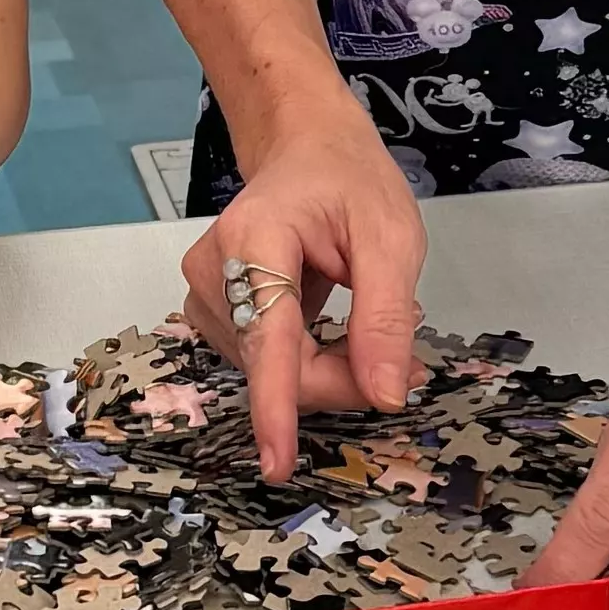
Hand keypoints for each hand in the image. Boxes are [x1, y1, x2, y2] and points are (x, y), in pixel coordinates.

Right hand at [184, 100, 427, 476]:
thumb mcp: (391, 238)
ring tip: (369, 331)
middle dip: (343, 379)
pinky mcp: (212, 314)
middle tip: (403, 361)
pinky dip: (308, 365)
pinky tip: (337, 335)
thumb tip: (384, 395)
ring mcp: (205, 296)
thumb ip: (386, 319)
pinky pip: (266, 366)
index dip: (276, 406)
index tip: (278, 461)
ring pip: (273, 375)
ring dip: (329, 373)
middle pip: (279, 367)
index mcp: (255, 239)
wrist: (303, 147)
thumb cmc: (346, 181)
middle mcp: (213, 271)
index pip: (268, 337)